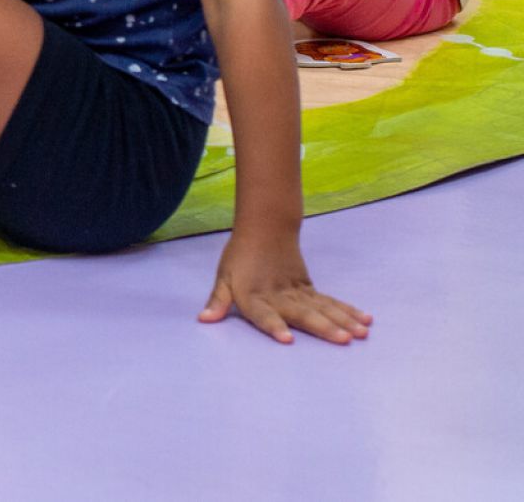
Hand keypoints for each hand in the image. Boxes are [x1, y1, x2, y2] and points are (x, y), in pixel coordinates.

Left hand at [201, 233, 370, 345]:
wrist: (265, 228)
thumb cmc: (240, 259)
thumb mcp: (224, 279)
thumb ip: (217, 301)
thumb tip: (203, 320)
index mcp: (254, 297)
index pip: (263, 314)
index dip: (273, 326)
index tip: (287, 339)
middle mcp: (279, 296)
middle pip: (302, 313)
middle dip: (323, 327)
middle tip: (344, 339)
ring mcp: (298, 292)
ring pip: (323, 307)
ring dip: (343, 321)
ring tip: (360, 333)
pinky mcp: (310, 288)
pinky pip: (331, 301)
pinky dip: (348, 311)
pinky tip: (365, 320)